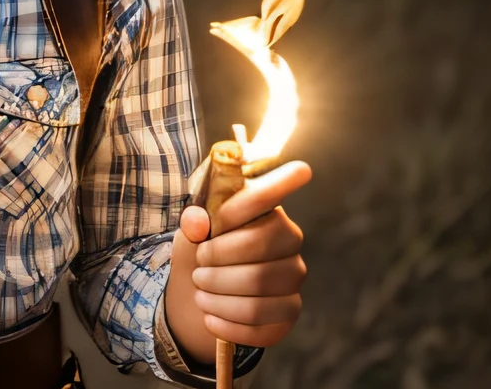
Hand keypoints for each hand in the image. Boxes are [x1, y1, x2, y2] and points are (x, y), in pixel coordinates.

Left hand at [165, 159, 310, 362]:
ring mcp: (293, 278)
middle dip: (217, 256)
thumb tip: (198, 221)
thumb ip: (192, 222)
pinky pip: (257, 320)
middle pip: (258, 244)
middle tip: (199, 263)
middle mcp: (289, 242)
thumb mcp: (190, 233)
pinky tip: (210, 315)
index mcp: (264, 212)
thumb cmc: (203, 252)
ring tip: (200, 290)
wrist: (201, 295)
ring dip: (216, 291)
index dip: (278, 184)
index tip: (300, 170)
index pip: (269, 195)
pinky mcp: (289, 311)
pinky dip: (223, 320)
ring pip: (256, 285)